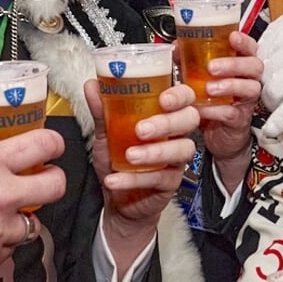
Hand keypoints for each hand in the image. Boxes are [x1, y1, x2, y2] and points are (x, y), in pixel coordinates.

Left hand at [83, 77, 201, 232]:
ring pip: (181, 150)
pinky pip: (160, 178)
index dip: (180, 95)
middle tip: (141, 129)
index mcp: (164, 115)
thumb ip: (102, 110)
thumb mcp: (106, 133)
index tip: (163, 98)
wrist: (116, 196)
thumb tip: (93, 85)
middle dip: (168, 122)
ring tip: (129, 156)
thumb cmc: (117, 159)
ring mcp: (176, 159)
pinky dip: (135, 179)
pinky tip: (116, 179)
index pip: (185, 97)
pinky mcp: (170, 183)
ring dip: (154, 152)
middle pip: (189, 120)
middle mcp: (175, 134)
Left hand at [196, 31, 263, 193]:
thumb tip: (174, 47)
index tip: (232, 36)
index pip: (250, 48)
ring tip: (209, 88)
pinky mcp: (239, 120)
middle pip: (254, 66)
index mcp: (240, 66)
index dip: (244, 41)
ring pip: (250, 88)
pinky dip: (216, 110)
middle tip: (212, 67)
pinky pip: (233, 113)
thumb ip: (190, 61)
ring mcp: (246, 101)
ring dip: (230, 85)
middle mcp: (247, 80)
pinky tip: (202, 109)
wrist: (218, 134)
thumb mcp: (200, 77)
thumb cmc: (212, 100)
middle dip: (234, 64)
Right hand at [256, 0, 282, 151]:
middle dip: (274, 103)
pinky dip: (263, 68)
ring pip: (261, 80)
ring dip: (267, 85)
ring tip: (281, 79)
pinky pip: (258, 61)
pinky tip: (275, 65)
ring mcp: (281, 51)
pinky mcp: (271, 38)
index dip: (279, 123)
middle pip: (271, 97)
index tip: (271, 131)